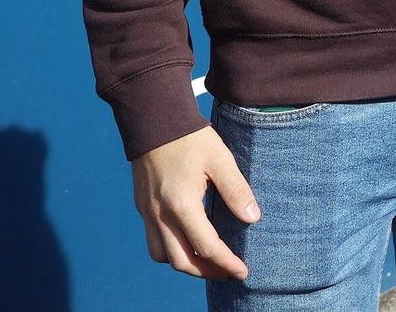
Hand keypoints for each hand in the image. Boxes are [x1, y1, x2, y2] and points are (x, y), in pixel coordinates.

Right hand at [130, 125, 258, 280]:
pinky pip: (154, 241)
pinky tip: (189, 242)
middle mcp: (160, 214)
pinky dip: (171, 250)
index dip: (226, 263)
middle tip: (229, 273)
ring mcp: (148, 212)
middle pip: (181, 261)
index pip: (206, 247)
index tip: (243, 272)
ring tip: (210, 262)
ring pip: (162, 255)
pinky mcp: (143, 207)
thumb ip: (237, 190)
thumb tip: (252, 218)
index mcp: (182, 204)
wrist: (155, 122)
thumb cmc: (191, 139)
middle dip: (206, 272)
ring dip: (186, 264)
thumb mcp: (221, 159)